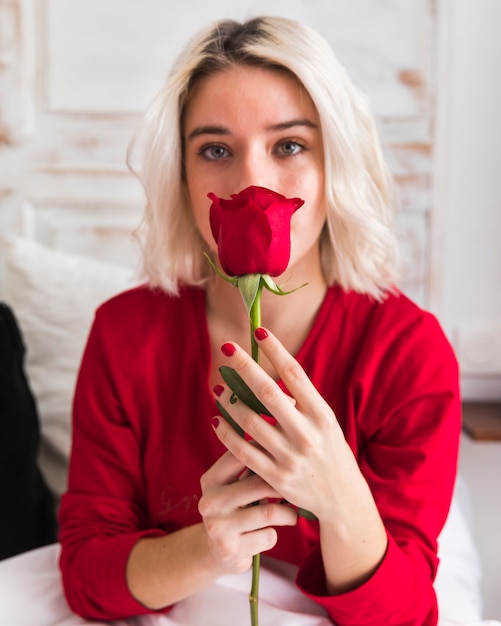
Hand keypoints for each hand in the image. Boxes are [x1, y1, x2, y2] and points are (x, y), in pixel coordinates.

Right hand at [198, 450, 296, 575]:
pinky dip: (275, 535)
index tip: (286, 457)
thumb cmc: (237, 510)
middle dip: (284, 487)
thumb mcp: (235, 487)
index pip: (240, 456)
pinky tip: (272, 533)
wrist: (218, 553)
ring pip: (269, 512)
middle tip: (298, 489)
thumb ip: (250, 467)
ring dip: (288, 513)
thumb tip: (282, 435)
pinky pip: (268, 536)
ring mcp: (217, 527)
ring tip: (293, 514)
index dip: (267, 453)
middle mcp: (209, 501)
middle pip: (259, 483)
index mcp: (210, 480)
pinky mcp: (230, 549)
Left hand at [212, 328, 358, 522]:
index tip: (259, 331)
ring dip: (229, 400)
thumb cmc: (330, 452)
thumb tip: (270, 370)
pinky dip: (225, 433)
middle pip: (268, 392)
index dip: (276, 350)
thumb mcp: (325, 423)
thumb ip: (302, 401)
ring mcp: (290, 457)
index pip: (295, 374)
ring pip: (250, 421)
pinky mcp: (275, 477)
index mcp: (322, 415)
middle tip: (226, 347)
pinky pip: (242, 451)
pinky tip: (216, 418)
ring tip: (216, 385)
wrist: (342, 500)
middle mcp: (307, 434)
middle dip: (244, 366)